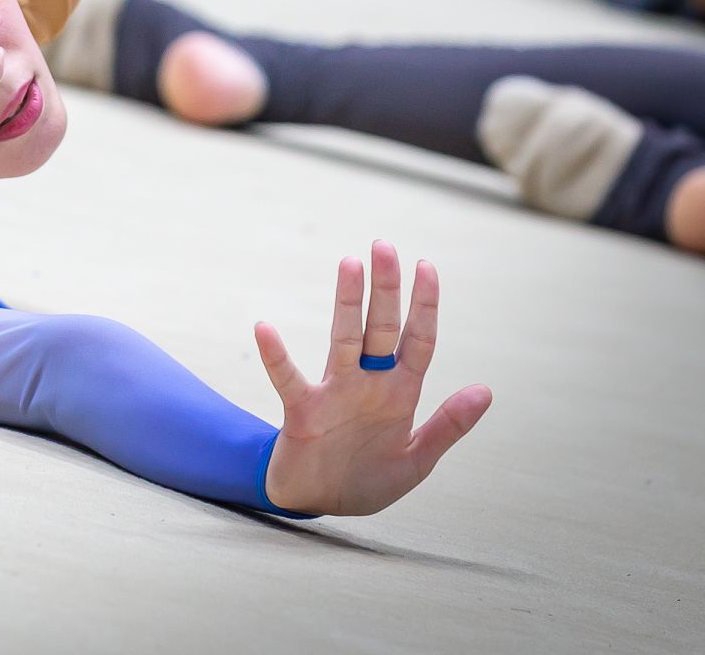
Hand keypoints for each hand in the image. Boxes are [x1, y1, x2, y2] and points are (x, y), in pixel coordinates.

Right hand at [256, 240, 492, 515]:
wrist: (319, 505)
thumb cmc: (367, 480)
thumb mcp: (417, 461)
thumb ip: (448, 426)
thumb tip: (485, 389)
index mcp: (399, 394)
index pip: (418, 341)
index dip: (424, 305)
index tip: (426, 265)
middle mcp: (368, 384)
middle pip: (381, 328)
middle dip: (386, 289)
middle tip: (384, 246)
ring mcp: (334, 393)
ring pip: (343, 339)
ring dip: (347, 303)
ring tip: (349, 264)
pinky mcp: (302, 411)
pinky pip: (288, 378)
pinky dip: (276, 355)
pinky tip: (266, 328)